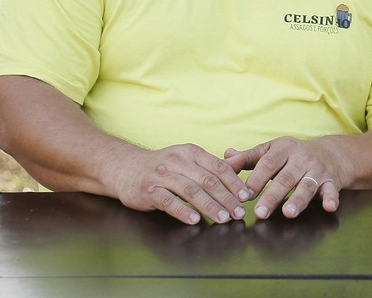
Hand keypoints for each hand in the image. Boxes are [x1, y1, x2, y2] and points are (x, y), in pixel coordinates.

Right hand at [114, 143, 251, 224]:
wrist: (125, 168)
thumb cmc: (163, 167)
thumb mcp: (187, 160)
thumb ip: (210, 167)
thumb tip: (239, 173)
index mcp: (191, 152)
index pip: (218, 167)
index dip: (234, 182)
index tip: (246, 197)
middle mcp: (177, 161)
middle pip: (207, 180)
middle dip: (226, 198)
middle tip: (238, 212)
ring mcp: (162, 175)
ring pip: (191, 191)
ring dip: (209, 206)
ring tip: (222, 218)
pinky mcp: (148, 190)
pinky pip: (168, 201)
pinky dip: (183, 211)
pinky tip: (195, 220)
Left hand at [225, 137, 343, 218]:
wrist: (331, 152)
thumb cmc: (293, 154)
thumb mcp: (271, 151)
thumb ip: (247, 158)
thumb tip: (223, 158)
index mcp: (283, 148)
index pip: (267, 164)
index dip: (255, 179)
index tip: (243, 195)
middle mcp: (301, 158)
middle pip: (285, 177)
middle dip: (272, 195)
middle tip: (259, 212)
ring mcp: (317, 170)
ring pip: (307, 185)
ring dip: (298, 199)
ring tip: (288, 213)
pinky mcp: (331, 182)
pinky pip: (332, 190)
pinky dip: (332, 198)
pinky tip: (329, 207)